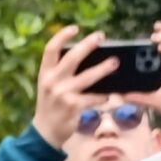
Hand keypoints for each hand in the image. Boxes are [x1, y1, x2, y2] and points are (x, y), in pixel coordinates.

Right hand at [31, 25, 119, 149]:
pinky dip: (103, 95)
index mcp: (45, 74)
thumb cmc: (50, 106)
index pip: (50, 49)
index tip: (75, 28)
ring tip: (115, 62)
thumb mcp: (48, 87)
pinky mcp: (73, 106)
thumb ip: (59, 73)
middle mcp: (52, 82)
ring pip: (88, 77)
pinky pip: (93, 98)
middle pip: (72, 57)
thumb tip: (84, 58)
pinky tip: (111, 94)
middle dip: (88, 45)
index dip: (62, 36)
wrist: (45, 132)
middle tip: (101, 37)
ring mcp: (63, 94)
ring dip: (103, 69)